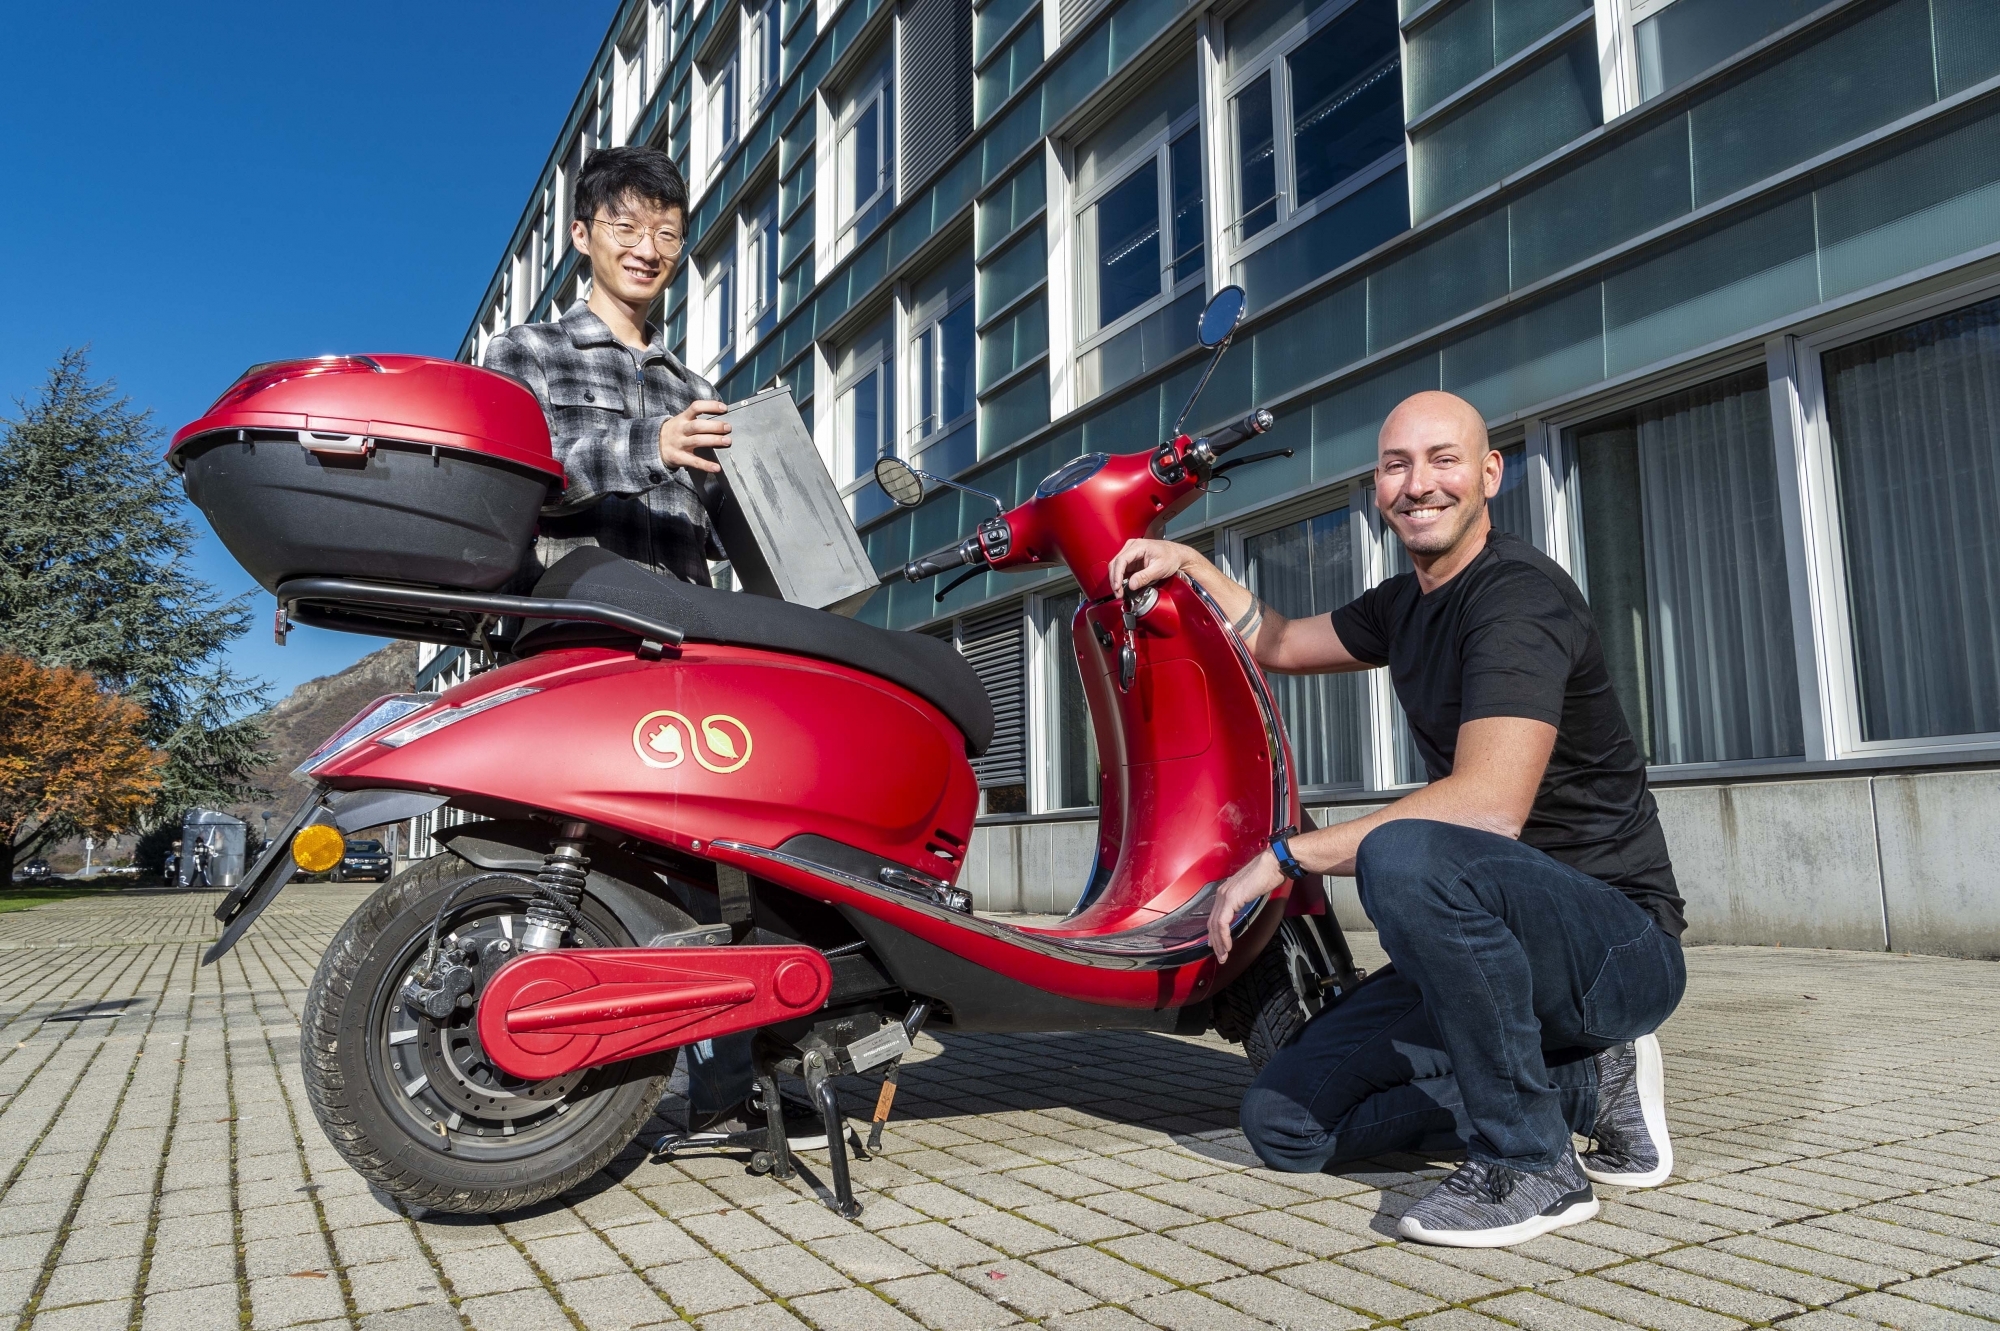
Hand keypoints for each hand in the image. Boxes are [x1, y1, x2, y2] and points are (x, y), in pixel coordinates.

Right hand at [658, 399, 730, 472]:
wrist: (653, 445)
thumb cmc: (674, 431)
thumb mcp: (681, 420)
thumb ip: (697, 417)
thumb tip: (719, 414)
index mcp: (683, 418)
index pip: (696, 407)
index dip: (710, 406)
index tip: (724, 408)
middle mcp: (681, 429)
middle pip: (698, 425)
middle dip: (714, 426)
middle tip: (728, 428)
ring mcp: (680, 443)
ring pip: (697, 441)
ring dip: (713, 441)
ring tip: (727, 441)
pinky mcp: (679, 457)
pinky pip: (694, 461)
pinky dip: (706, 465)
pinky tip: (716, 467)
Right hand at [1108, 538, 1201, 596]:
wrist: (1177, 554)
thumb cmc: (1171, 557)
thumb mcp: (1159, 568)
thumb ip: (1144, 577)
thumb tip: (1131, 585)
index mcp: (1138, 546)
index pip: (1121, 560)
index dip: (1117, 575)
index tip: (1117, 587)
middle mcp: (1132, 547)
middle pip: (1116, 563)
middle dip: (1115, 580)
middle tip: (1118, 593)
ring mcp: (1131, 553)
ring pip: (1117, 566)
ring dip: (1116, 580)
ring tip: (1120, 592)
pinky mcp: (1132, 559)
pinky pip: (1122, 569)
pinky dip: (1121, 578)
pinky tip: (1123, 587)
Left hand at [1207, 850, 1284, 964]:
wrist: (1273, 863)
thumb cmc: (1267, 874)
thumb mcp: (1251, 890)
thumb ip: (1242, 900)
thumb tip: (1241, 909)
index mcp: (1225, 891)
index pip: (1214, 916)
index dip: (1215, 933)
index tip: (1218, 946)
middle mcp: (1221, 893)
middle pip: (1212, 923)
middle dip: (1215, 942)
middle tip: (1220, 956)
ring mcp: (1225, 895)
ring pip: (1215, 925)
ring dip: (1219, 943)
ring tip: (1224, 955)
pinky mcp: (1231, 899)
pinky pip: (1222, 922)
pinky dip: (1224, 936)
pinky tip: (1228, 945)